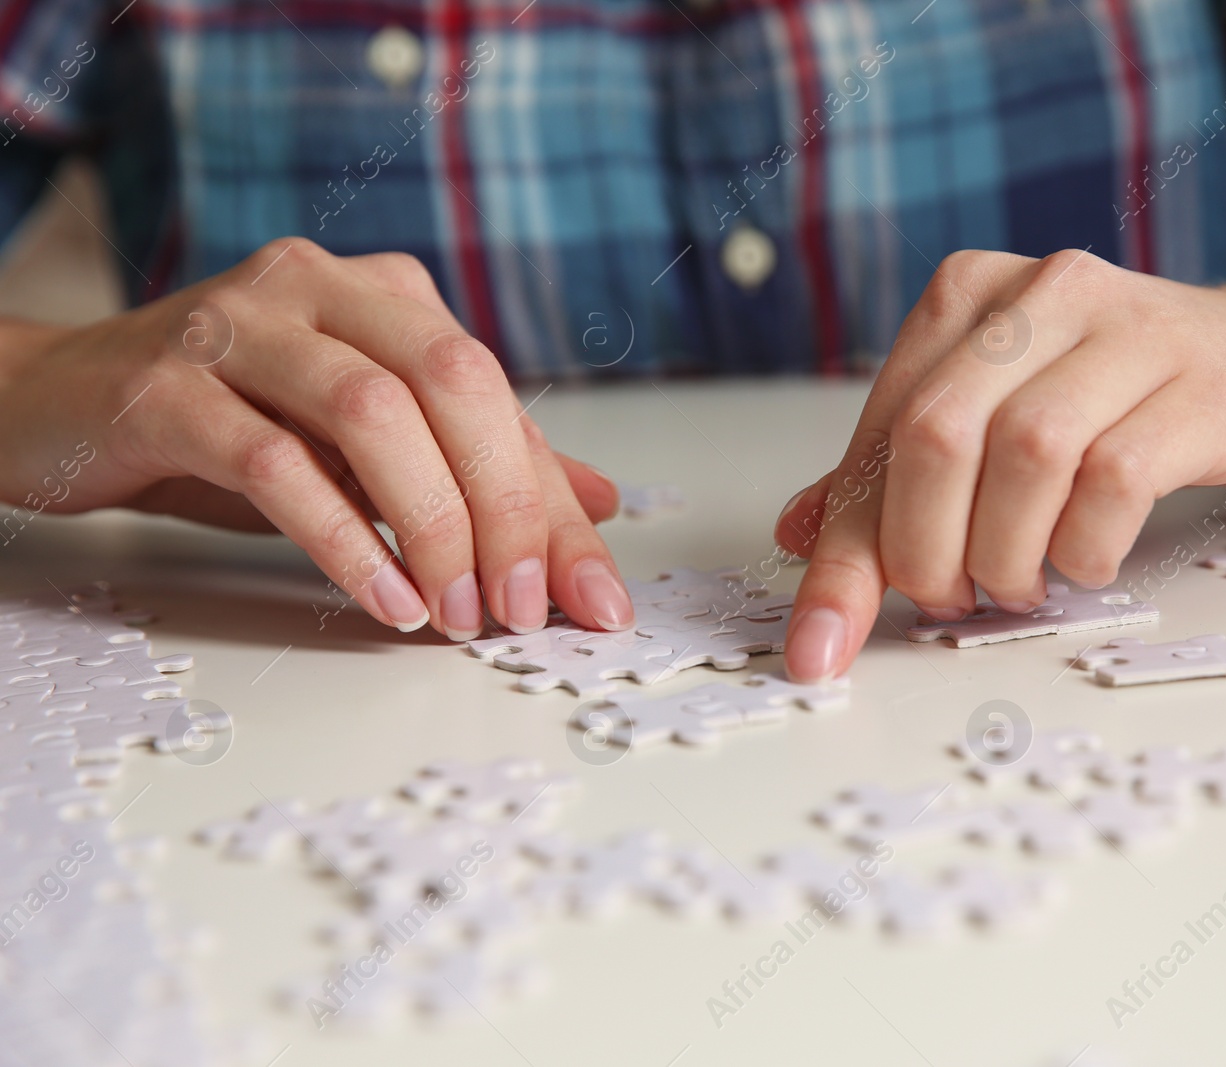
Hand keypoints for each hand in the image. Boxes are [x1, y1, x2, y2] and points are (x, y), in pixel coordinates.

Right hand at [0, 238, 633, 639]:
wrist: (52, 404)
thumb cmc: (228, 421)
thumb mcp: (366, 446)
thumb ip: (479, 465)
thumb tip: (602, 506)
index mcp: (386, 294)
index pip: (497, 397)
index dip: (553, 503)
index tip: (593, 596)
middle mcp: (320, 289)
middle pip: (453, 383)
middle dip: (504, 508)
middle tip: (520, 607)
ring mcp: (238, 328)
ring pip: (371, 413)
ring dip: (430, 525)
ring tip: (455, 611)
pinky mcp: (165, 387)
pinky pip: (274, 463)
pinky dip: (341, 538)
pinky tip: (383, 597)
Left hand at [774, 248, 1225, 681]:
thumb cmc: (1129, 402)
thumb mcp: (1005, 416)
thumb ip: (902, 471)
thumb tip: (796, 537)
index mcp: (971, 296)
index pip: (880, 432)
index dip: (844, 552)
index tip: (818, 647)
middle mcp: (1044, 292)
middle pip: (937, 437)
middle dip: (923, 552)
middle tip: (949, 601)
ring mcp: (1133, 328)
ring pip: (1025, 456)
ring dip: (1007, 554)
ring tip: (1019, 585)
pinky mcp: (1208, 385)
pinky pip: (1117, 478)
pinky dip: (1085, 545)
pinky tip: (1087, 561)